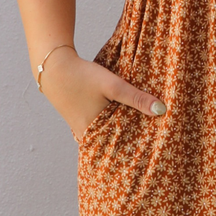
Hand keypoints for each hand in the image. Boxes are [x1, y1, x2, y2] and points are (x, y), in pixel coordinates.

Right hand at [38, 46, 165, 139]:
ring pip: (107, 136)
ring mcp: (81, 129)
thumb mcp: (113, 85)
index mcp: (96, 132)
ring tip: (142, 135)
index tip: (155, 149)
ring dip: (121, 133)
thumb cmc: (82, 76)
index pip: (122, 148)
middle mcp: (87, 135)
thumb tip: (161, 110)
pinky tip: (122, 122)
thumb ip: (137, 98)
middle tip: (154, 146)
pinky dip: (110, 126)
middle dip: (132, 142)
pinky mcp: (79, 120)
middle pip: (115, 143)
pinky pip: (99, 128)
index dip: (138, 148)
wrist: (53, 67)